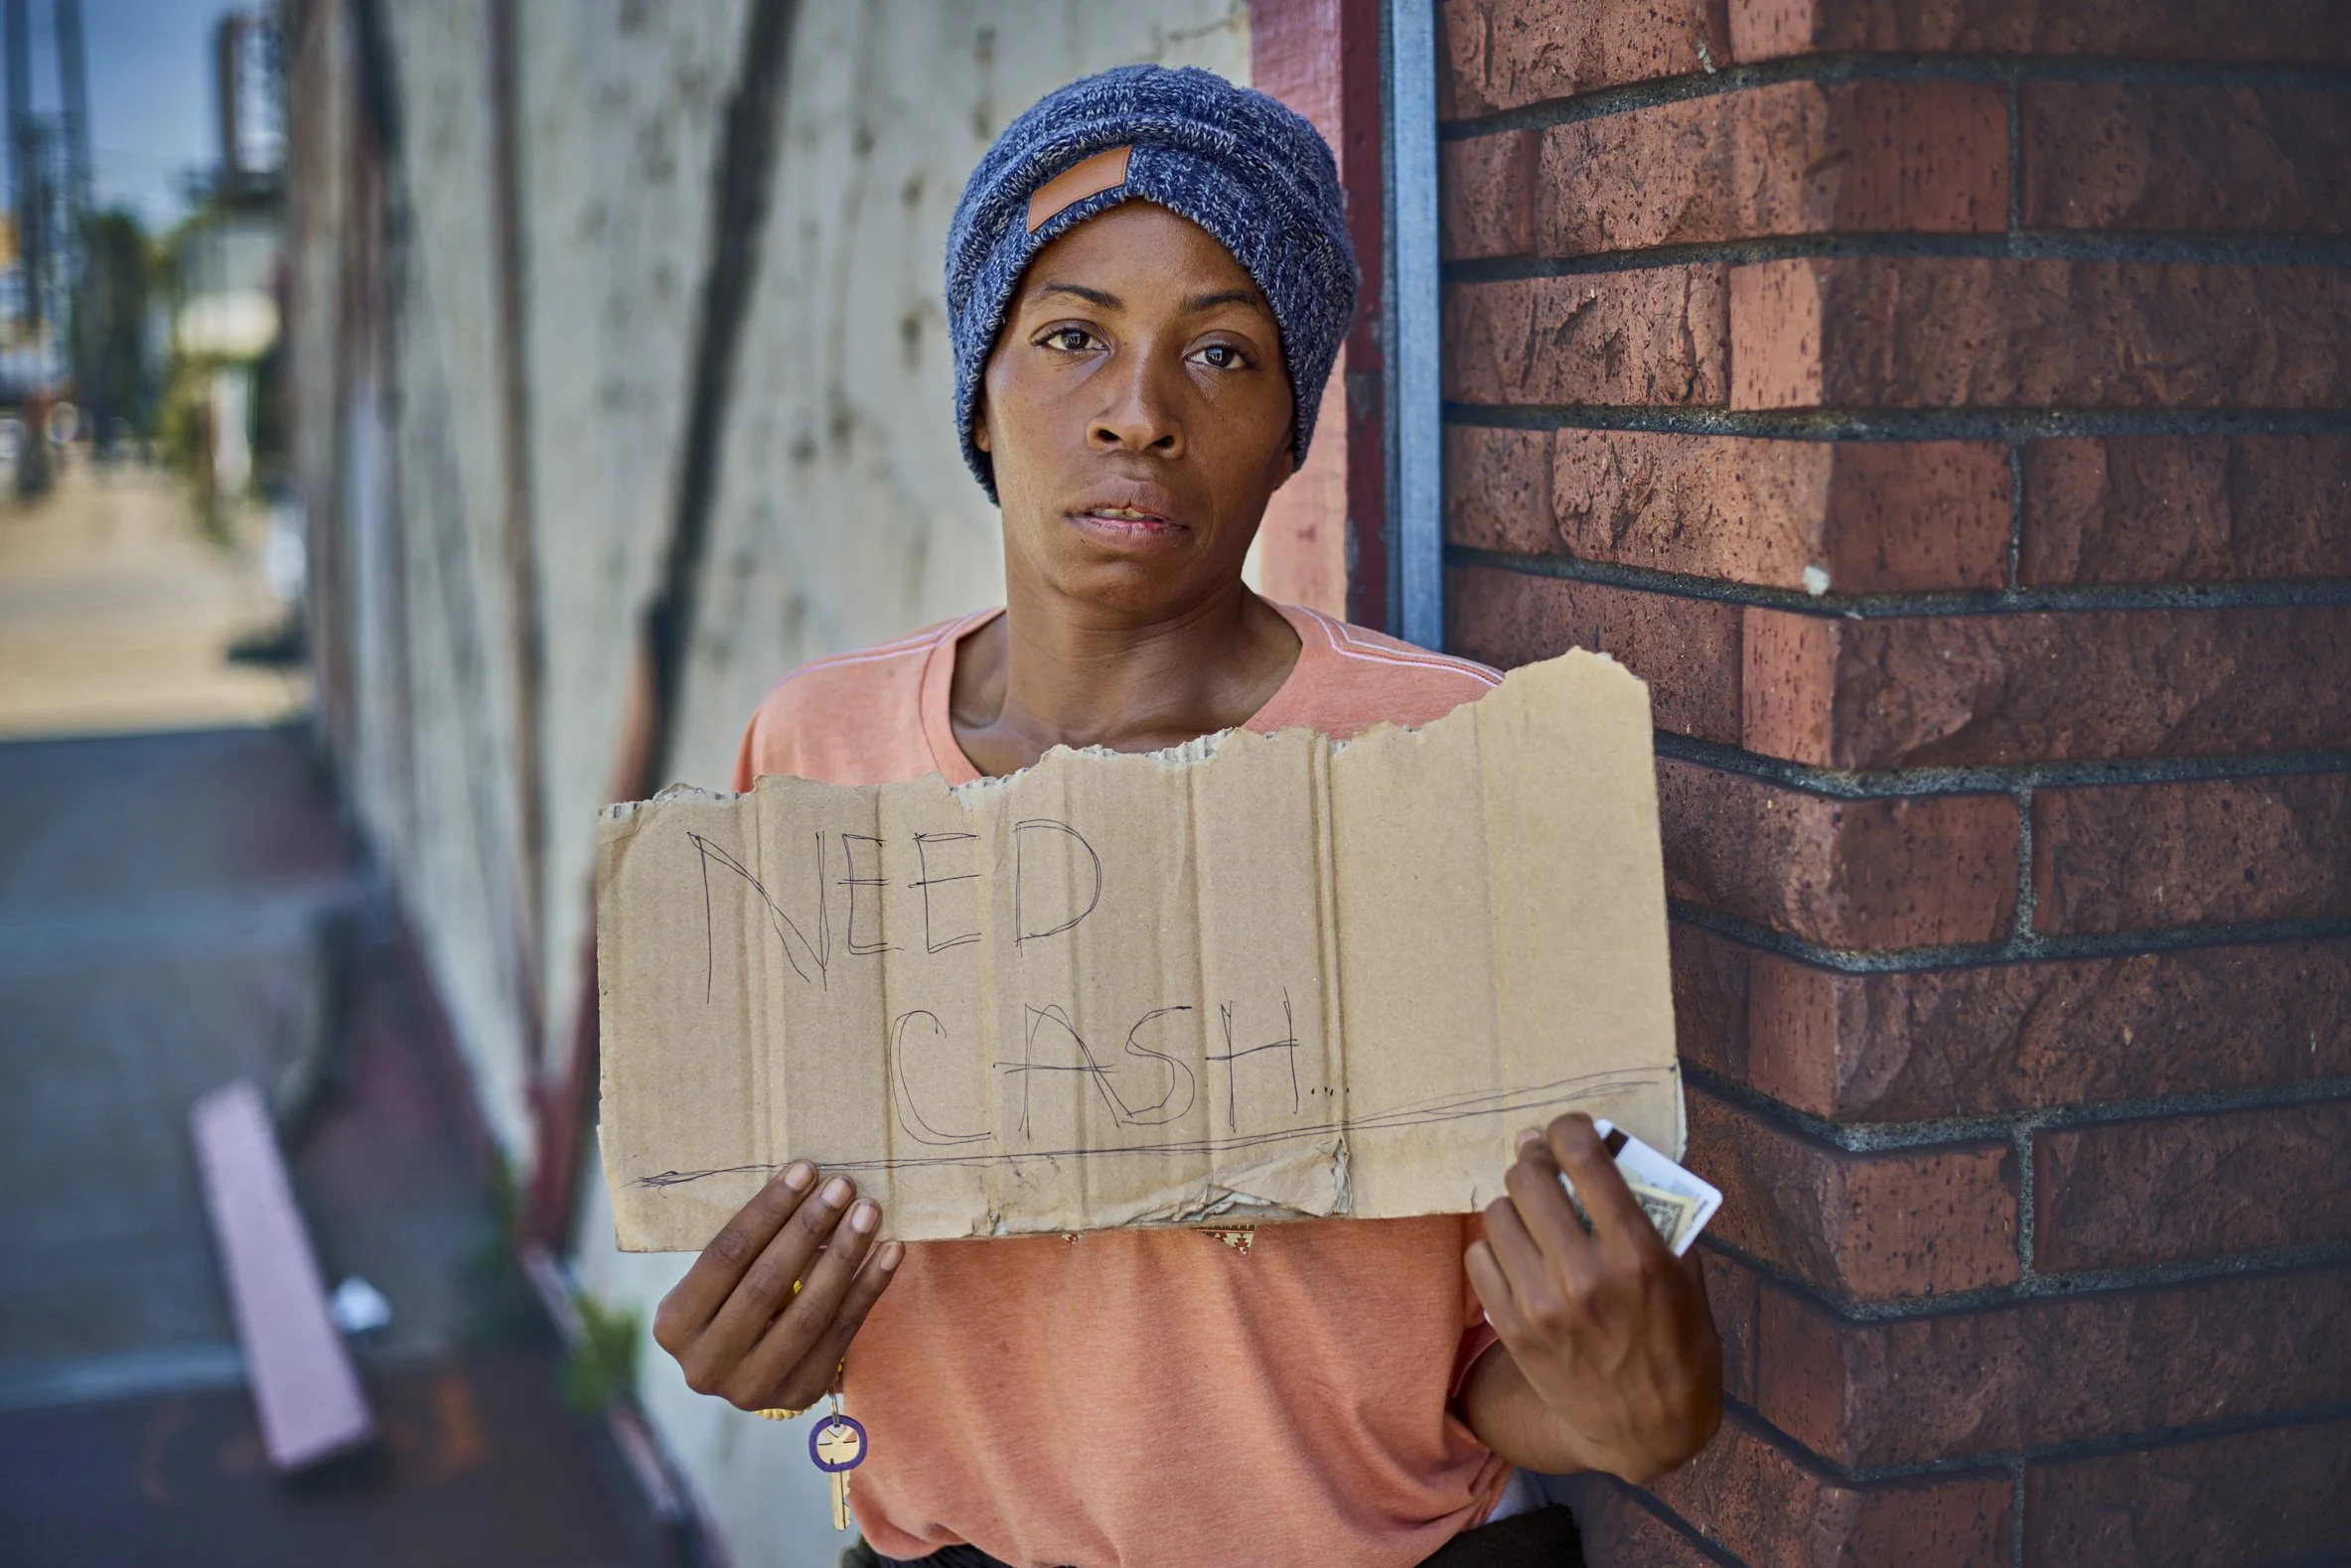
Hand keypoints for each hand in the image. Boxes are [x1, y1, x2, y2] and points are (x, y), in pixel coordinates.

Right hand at [652, 1162, 901, 1411]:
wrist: (748, 1368)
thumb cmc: (734, 1301)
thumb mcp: (720, 1280)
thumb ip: (749, 1245)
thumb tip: (807, 1181)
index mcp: (674, 1325)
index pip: (726, 1255)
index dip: (768, 1211)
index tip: (805, 1170)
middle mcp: (705, 1364)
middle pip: (766, 1283)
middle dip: (809, 1228)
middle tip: (843, 1186)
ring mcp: (751, 1388)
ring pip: (809, 1312)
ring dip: (844, 1255)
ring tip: (869, 1213)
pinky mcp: (799, 1394)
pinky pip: (842, 1332)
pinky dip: (870, 1287)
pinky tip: (890, 1251)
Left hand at [1462, 1114, 1720, 1481]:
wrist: (1647, 1428)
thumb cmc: (1678, 1343)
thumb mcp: (1686, 1276)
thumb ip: (1652, 1215)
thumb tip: (1609, 1152)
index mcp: (1637, 1254)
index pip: (1586, 1160)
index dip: (1572, 1129)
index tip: (1570, 1128)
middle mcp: (1584, 1275)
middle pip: (1530, 1178)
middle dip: (1537, 1159)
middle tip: (1543, 1161)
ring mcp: (1541, 1305)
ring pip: (1498, 1212)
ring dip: (1516, 1204)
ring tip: (1533, 1213)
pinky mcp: (1512, 1329)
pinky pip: (1479, 1257)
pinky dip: (1496, 1247)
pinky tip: (1518, 1253)